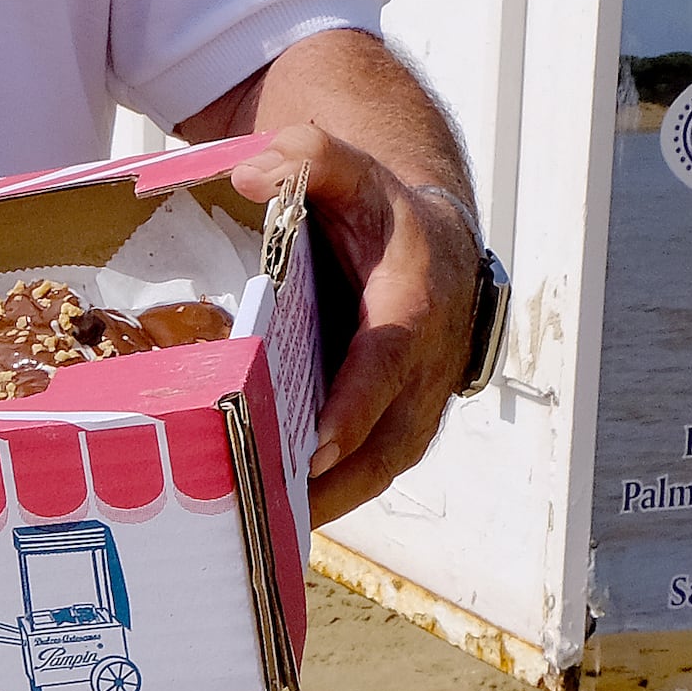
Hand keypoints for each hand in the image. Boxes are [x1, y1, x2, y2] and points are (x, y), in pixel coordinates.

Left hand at [228, 121, 475, 527]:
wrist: (438, 252)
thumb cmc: (384, 218)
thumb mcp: (353, 176)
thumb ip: (310, 160)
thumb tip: (253, 172)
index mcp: (412, 308)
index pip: (382, 366)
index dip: (351, 407)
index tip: (311, 444)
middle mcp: (423, 372)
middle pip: (378, 443)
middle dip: (324, 482)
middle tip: (259, 509)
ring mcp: (417, 410)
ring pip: (373, 473)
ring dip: (321, 505)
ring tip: (256, 531)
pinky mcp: (401, 434)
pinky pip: (365, 477)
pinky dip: (325, 503)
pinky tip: (271, 520)